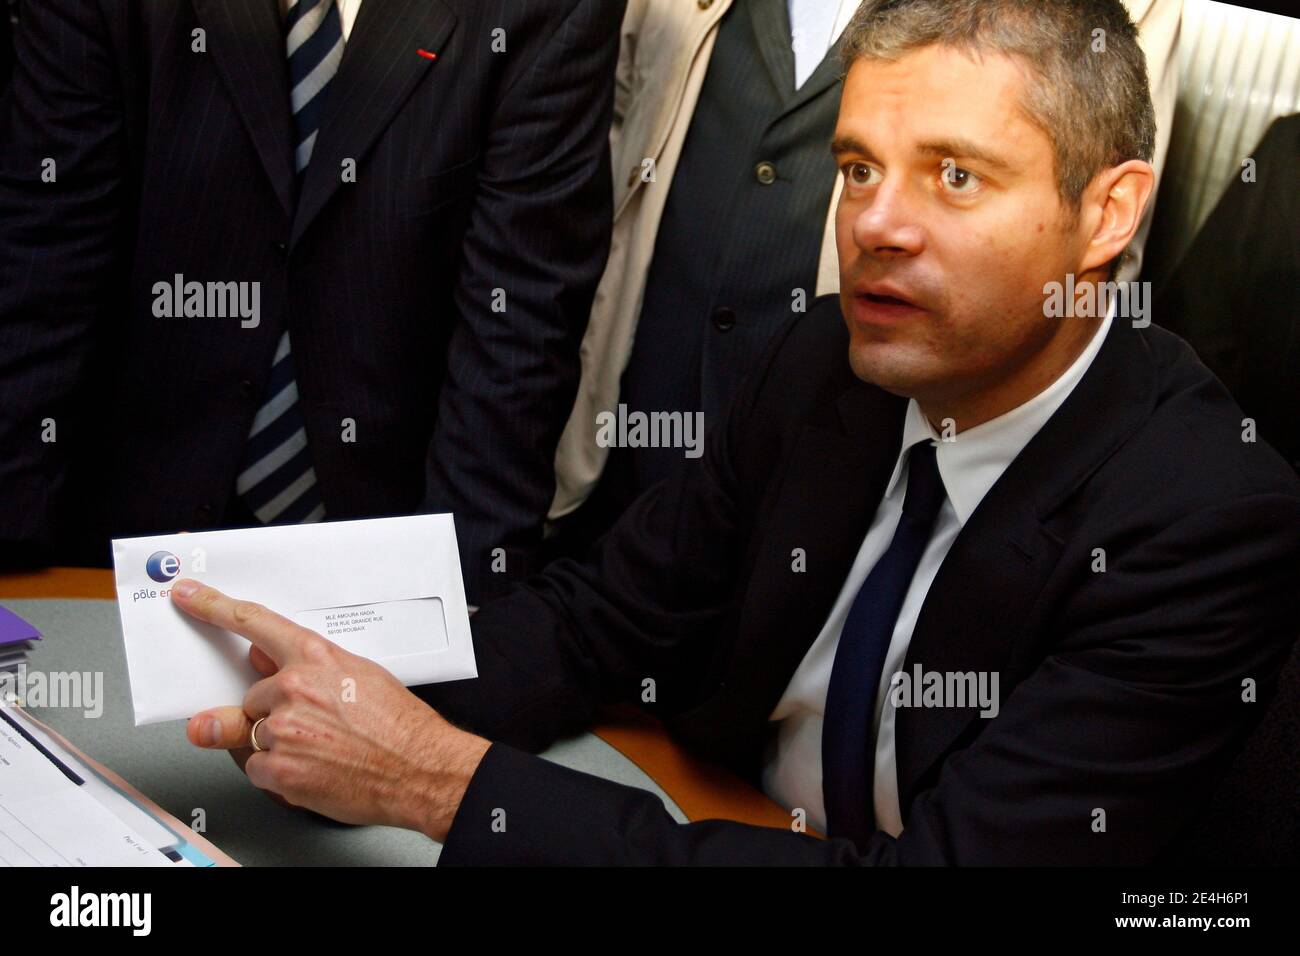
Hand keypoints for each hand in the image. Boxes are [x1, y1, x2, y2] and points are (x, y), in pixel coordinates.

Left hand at [170, 579, 489, 841]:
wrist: (419, 768)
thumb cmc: (399, 726)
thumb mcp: (361, 674)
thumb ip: (309, 666)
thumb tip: (268, 660)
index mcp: (316, 658)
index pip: (254, 624)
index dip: (214, 608)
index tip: (189, 597)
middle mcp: (293, 689)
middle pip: (252, 696)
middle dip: (272, 713)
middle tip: (312, 728)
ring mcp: (283, 729)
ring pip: (252, 735)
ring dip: (277, 746)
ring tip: (320, 751)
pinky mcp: (278, 769)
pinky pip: (256, 769)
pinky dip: (278, 774)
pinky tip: (311, 770)